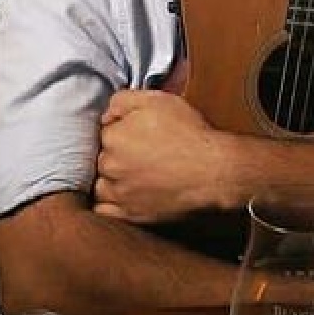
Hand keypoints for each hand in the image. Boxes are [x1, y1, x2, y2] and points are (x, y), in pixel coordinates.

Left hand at [92, 88, 229, 222]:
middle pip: (100, 159)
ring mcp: (119, 193)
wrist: (214, 171)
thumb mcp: (158, 100)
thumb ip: (123, 100)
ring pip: (100, 186)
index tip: (134, 134)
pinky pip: (104, 212)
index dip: (119, 130)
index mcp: (113, 137)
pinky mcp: (130, 215)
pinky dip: (108, 205)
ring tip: (130, 176)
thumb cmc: (190, 134)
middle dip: (113, 155)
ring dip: (109, 180)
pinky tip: (121, 196)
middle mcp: (110, 166)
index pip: (103, 132)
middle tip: (137, 154)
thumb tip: (107, 113)